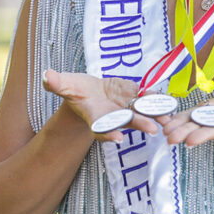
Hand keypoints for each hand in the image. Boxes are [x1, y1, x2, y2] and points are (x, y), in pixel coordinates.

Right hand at [42, 70, 158, 142]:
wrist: (89, 91)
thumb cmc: (75, 91)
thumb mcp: (65, 86)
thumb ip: (57, 83)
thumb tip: (46, 75)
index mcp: (96, 117)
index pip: (101, 128)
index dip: (108, 133)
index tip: (117, 138)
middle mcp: (114, 116)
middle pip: (127, 123)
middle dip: (140, 125)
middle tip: (152, 129)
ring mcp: (127, 108)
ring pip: (142, 113)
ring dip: (155, 115)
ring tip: (166, 116)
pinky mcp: (135, 97)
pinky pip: (147, 99)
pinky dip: (157, 99)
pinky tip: (167, 98)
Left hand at [158, 90, 213, 145]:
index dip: (205, 134)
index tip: (189, 143)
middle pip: (201, 128)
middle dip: (185, 133)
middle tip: (168, 139)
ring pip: (193, 122)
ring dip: (178, 125)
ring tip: (162, 130)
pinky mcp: (210, 111)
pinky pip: (192, 114)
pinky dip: (179, 116)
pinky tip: (164, 119)